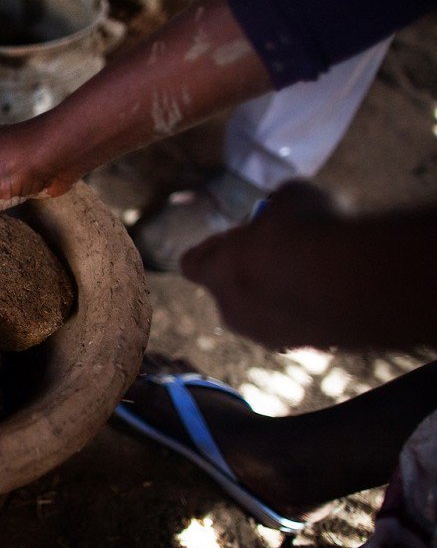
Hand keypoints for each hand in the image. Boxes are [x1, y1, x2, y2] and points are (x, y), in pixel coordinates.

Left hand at [180, 181, 346, 349]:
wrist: (355, 283)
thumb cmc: (311, 230)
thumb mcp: (292, 197)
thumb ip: (278, 206)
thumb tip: (285, 206)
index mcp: (216, 270)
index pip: (192, 263)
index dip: (215, 248)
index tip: (240, 236)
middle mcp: (232, 310)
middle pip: (229, 290)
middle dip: (250, 273)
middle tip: (283, 253)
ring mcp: (265, 336)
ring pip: (263, 313)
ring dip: (281, 296)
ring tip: (317, 274)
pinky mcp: (302, 351)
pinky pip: (297, 329)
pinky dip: (310, 314)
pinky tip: (337, 294)